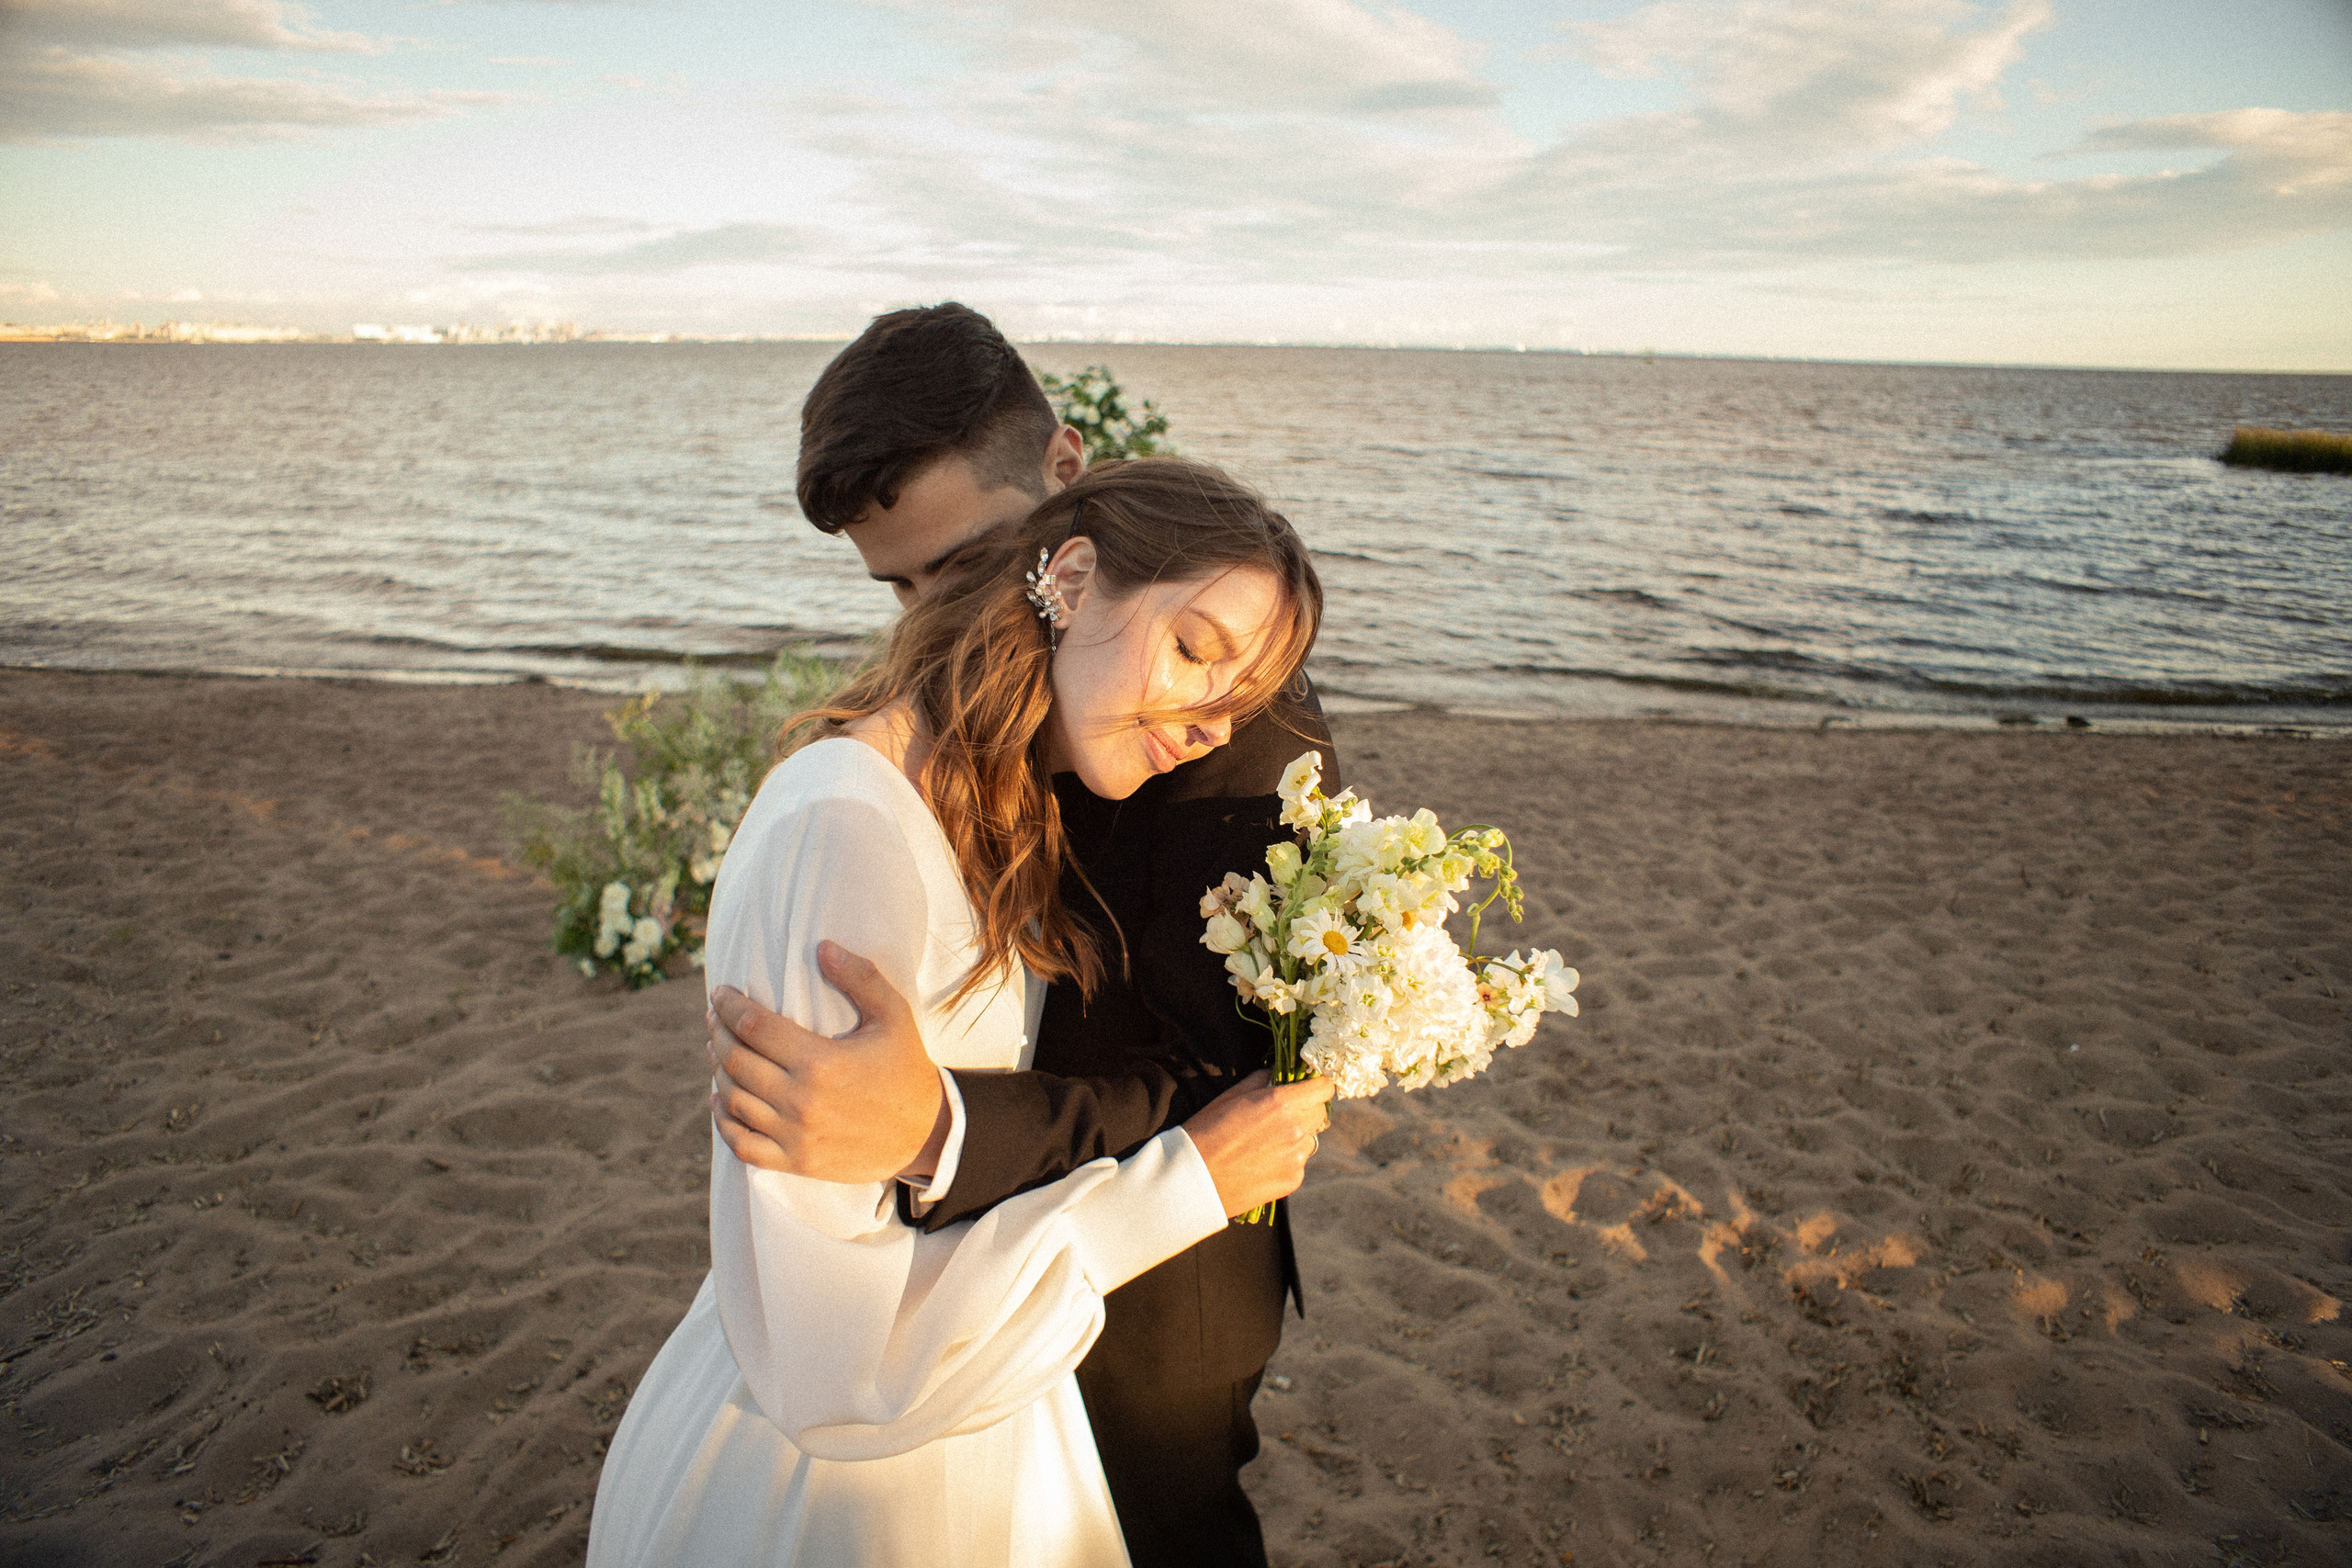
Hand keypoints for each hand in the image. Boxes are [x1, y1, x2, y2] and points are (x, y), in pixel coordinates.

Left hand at [705, 941, 947, 1184]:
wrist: (927, 1135)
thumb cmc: (908, 1070)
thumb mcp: (894, 1016)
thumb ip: (861, 978)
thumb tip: (822, 947)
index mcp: (821, 1062)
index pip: (755, 1027)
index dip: (730, 1006)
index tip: (720, 993)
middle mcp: (801, 1100)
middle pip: (736, 1060)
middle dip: (718, 1032)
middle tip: (714, 1016)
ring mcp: (796, 1135)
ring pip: (734, 1099)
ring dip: (717, 1070)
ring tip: (715, 1049)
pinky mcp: (796, 1161)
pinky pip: (743, 1144)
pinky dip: (723, 1122)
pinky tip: (720, 1100)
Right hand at [1181, 1070, 1336, 1218]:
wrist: (1193, 1178)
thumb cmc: (1207, 1130)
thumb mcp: (1232, 1095)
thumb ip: (1262, 1081)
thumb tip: (1277, 1075)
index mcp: (1282, 1102)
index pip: (1325, 1087)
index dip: (1316, 1085)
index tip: (1307, 1088)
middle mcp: (1296, 1129)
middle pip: (1321, 1113)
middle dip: (1307, 1110)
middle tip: (1281, 1116)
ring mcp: (1297, 1157)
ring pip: (1310, 1139)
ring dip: (1297, 1136)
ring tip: (1265, 1143)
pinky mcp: (1293, 1180)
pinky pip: (1298, 1163)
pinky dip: (1287, 1160)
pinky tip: (1261, 1163)